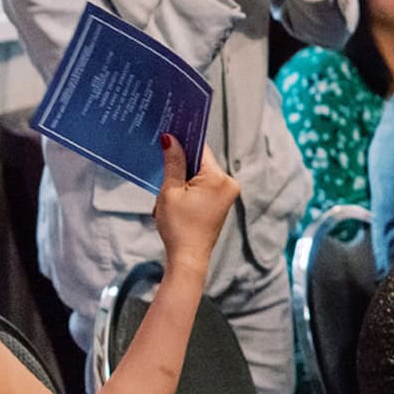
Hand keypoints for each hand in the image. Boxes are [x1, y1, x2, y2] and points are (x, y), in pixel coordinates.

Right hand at [152, 138, 239, 274]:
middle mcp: (229, 183)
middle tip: (163, 177)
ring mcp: (228, 193)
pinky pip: (204, 187)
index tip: (169, 135)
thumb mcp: (170, 191)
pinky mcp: (223, 202)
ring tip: (169, 200)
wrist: (188, 258)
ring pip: (200, 175)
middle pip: (200, 162)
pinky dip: (189, 191)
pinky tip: (176, 204)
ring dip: (182, 182)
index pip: (200, 150)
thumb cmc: (178, 227)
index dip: (183, 142)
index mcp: (219, 178)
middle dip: (180, 168)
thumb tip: (171, 138)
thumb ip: (173, 162)